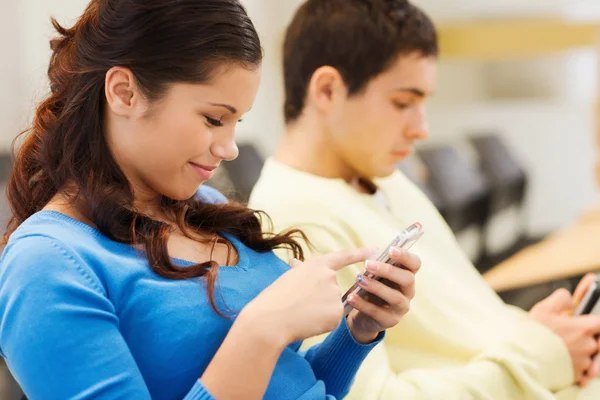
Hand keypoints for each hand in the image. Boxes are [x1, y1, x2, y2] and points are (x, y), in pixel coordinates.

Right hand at [241, 247, 375, 346]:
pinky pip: (333, 320)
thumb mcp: (288, 278)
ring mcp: (334, 295)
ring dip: (321, 312)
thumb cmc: (274, 299)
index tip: (375, 249)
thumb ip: (301, 272)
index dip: (360, 253)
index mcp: (316, 264)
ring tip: (301, 313)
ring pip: (333, 306)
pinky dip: (322, 323)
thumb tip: (297, 264)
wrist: (270, 320)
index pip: (343, 257)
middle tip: (300, 304)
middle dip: (321, 299)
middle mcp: (329, 277)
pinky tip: (308, 322)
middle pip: (333, 289)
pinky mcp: (337, 313)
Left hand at [346, 248, 420, 343]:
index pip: (415, 264)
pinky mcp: (390, 321)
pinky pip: (378, 312)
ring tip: (359, 280)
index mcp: (406, 275)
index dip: (405, 256)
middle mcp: (408, 291)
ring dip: (376, 287)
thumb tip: (370, 251)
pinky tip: (351, 297)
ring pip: (395, 297)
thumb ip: (375, 264)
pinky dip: (363, 304)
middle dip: (388, 270)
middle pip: (407, 279)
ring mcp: (401, 308)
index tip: (390, 250)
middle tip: (368, 264)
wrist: (363, 316)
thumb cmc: (372, 288)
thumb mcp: (374, 274)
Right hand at [529, 282, 599, 385]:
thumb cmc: (534, 333)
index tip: (581, 323)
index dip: (592, 323)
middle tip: (564, 338)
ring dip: (577, 353)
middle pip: (594, 341)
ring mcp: (584, 363)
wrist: (524, 359)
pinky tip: (560, 363)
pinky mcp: (577, 376)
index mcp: (583, 328)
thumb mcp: (544, 308)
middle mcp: (588, 346)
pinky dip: (573, 368)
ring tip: (558, 351)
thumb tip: (571, 300)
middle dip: (582, 338)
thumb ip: (561, 299)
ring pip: (587, 356)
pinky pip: (581, 372)